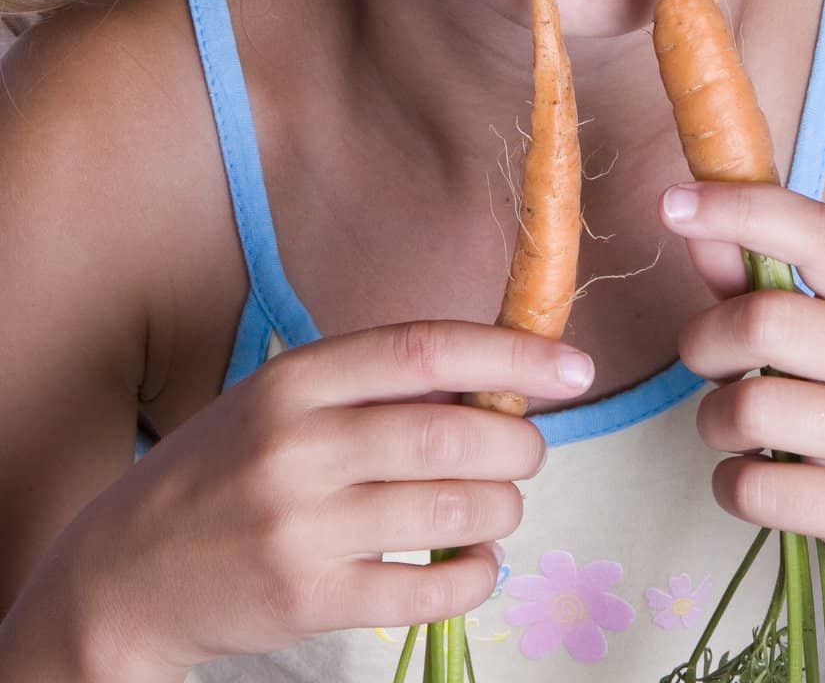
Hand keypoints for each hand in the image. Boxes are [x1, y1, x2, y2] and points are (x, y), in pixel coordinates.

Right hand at [56, 320, 587, 675]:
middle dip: (518, 442)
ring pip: (451, 508)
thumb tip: (497, 381)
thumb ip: (374, 386)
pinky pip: (428, 587)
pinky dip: (476, 575)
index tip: (573, 367)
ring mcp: (301, 527)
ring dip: (503, 506)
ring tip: (499, 503)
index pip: (425, 349)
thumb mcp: (282, 402)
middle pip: (450, 433)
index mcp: (296, 379)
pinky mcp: (309, 600)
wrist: (126, 572)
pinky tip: (475, 562)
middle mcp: (298, 446)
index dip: (511, 354)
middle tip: (527, 449)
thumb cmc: (225, 470)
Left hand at [658, 178, 824, 633]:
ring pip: (752, 407)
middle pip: (767, 320)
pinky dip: (730, 485)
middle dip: (706, 341)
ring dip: (715, 420)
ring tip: (737, 431)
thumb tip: (692, 222)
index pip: (819, 232)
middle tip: (707, 364)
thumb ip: (759, 283)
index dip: (739, 209)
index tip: (671, 203)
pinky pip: (755, 487)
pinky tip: (756, 484)